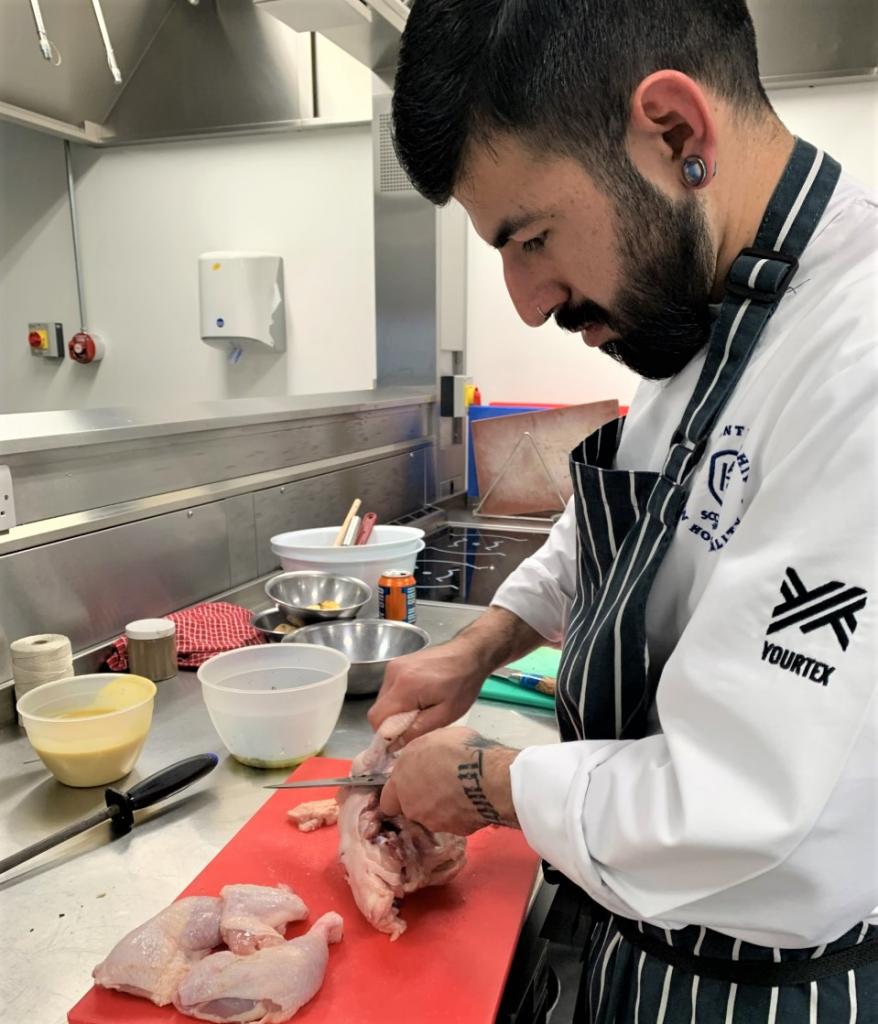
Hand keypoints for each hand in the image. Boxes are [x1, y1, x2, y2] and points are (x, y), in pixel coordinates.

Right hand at [367, 641, 486, 748]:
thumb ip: (416, 731)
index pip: (376, 718)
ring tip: (420, 709)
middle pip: (378, 709)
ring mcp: (394, 666)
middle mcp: (393, 673)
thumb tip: (393, 746)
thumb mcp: (445, 715)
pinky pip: (389, 689)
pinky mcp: (397, 663)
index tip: (400, 740)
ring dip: (396, 710)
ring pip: (383, 699)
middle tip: (416, 724)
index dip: (385, 734)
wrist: (469, 654)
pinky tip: (419, 698)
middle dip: (392, 722)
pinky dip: (399, 699)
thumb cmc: (463, 684)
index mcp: (404, 687)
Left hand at [379, 726, 519, 835]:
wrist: (487, 777)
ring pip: (434, 817)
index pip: (387, 801)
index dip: (398, 794)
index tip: (410, 785)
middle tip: (441, 783)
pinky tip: (474, 799)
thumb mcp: (430, 740)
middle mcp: (413, 808)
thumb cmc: (456, 750)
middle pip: (412, 809)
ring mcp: (435, 823)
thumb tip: (422, 762)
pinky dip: (462, 813)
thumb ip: (418, 757)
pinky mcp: (458, 832)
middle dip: (422, 800)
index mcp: (401, 784)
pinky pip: (456, 821)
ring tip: (462, 790)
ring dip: (442, 807)